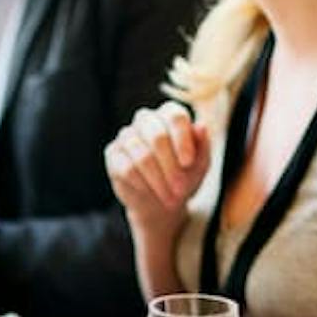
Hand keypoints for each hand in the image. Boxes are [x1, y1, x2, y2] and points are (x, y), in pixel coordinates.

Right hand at [105, 103, 209, 240]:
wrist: (160, 202)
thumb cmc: (183, 177)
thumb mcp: (200, 164)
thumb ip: (203, 145)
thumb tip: (202, 126)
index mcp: (169, 114)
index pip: (175, 116)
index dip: (182, 139)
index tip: (188, 163)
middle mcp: (146, 119)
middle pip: (157, 136)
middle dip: (171, 166)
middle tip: (180, 189)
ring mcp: (127, 135)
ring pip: (141, 155)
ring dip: (158, 180)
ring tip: (169, 198)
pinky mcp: (113, 154)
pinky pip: (126, 168)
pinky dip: (142, 183)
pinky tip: (149, 191)